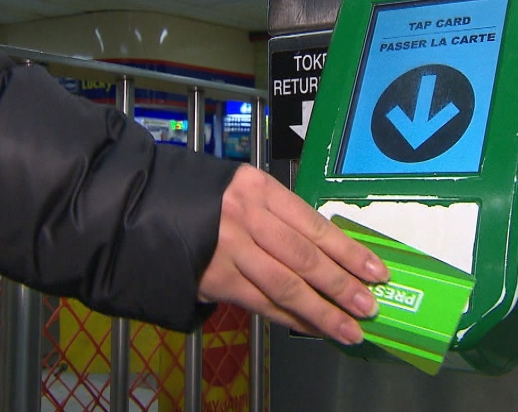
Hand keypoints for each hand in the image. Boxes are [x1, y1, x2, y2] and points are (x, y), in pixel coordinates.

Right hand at [199, 165, 389, 344]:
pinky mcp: (214, 278)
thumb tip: (326, 252)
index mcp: (259, 189)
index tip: (376, 271)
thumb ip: (278, 216)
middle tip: (369, 306)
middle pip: (304, 257)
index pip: (314, 225)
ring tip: (348, 328)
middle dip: (341, 285)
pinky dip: (288, 317)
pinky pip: (260, 302)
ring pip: (285, 285)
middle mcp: (246, 216)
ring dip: (321, 311)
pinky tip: (311, 326)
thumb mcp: (242, 190)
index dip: (348, 252)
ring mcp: (229, 249)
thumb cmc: (202, 198)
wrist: (142, 206)